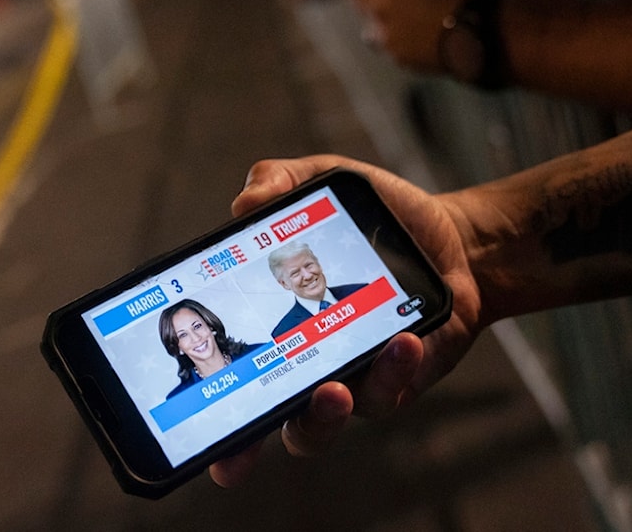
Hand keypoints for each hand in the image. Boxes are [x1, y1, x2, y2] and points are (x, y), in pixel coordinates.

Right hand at [209, 155, 484, 486]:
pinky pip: (388, 391)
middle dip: (248, 446)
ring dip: (325, 413)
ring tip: (335, 387)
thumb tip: (245, 202)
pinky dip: (393, 369)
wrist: (450, 240)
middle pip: (262, 422)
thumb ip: (281, 181)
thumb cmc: (372, 221)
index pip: (227, 372)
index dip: (202, 407)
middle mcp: (304, 364)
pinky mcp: (398, 382)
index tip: (182, 422)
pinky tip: (404, 340)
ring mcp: (351, 380)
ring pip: (325, 422)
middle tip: (239, 450)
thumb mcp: (323, 184)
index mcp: (272, 326)